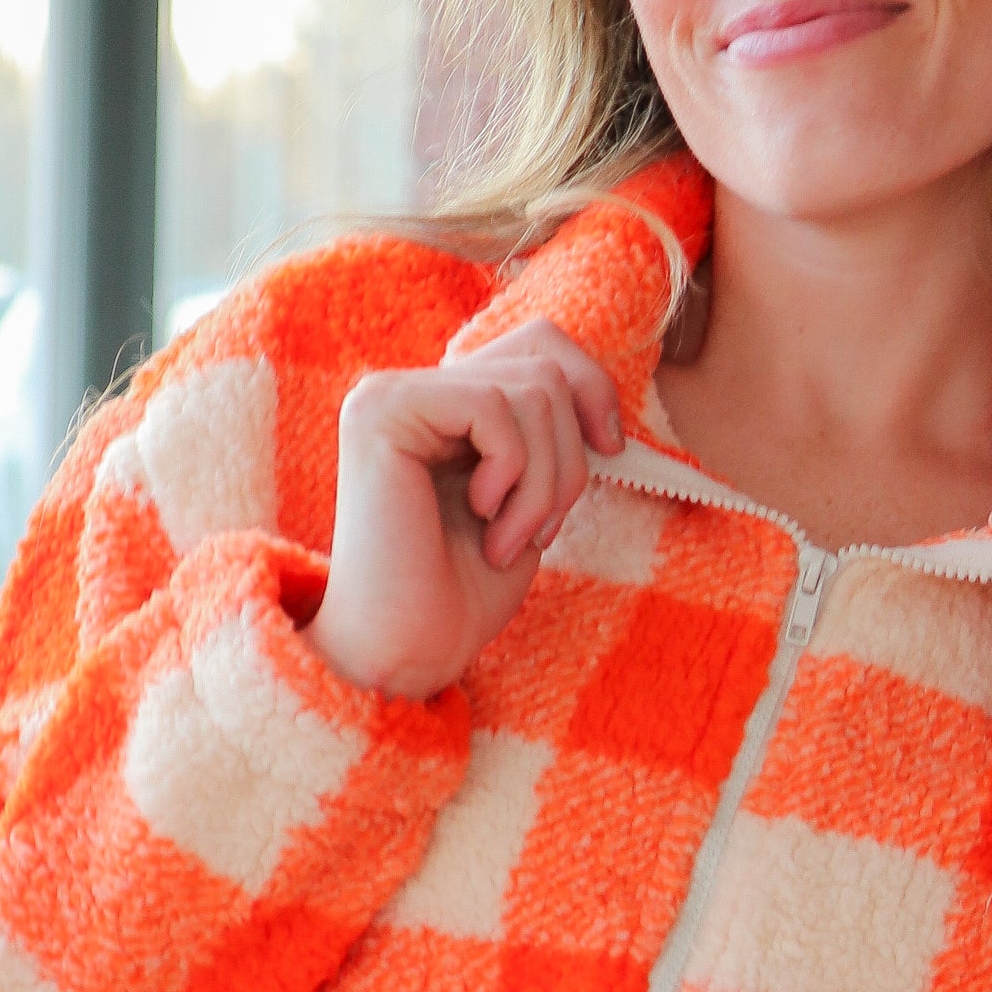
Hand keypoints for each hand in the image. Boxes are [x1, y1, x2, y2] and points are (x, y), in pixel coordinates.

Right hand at [304, 318, 622, 703]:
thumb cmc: (465, 590)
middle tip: (540, 530)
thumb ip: (549, 437)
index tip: (609, 449)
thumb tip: (601, 404)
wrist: (412, 648)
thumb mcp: (530, 498)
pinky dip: (512, 473)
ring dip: (543, 480)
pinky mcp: (381, 410)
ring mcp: (391, 394)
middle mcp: (414, 389)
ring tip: (510, 538)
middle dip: (568, 458)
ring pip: (530, 389)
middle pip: (545, 366)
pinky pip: (492, 406)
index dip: (591, 386)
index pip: (539, 342)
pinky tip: (483, 520)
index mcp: (447, 407)